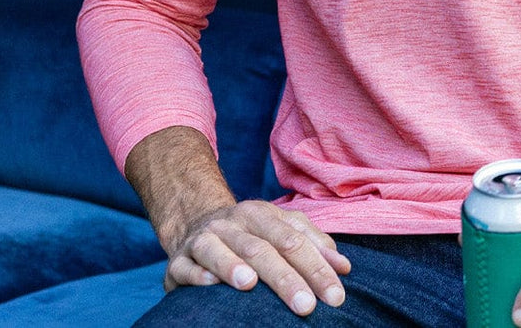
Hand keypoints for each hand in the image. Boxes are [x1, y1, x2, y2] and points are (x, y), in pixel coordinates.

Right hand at [165, 199, 352, 316]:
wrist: (195, 223)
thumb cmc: (250, 234)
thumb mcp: (282, 229)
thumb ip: (313, 245)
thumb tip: (344, 267)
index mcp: (261, 214)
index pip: (294, 240)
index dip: (317, 268)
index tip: (336, 296)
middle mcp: (231, 224)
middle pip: (261, 249)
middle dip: (285, 278)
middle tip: (306, 306)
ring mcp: (202, 240)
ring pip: (219, 250)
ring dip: (233, 266)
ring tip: (250, 284)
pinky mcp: (177, 261)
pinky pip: (185, 266)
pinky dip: (197, 274)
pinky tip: (210, 284)